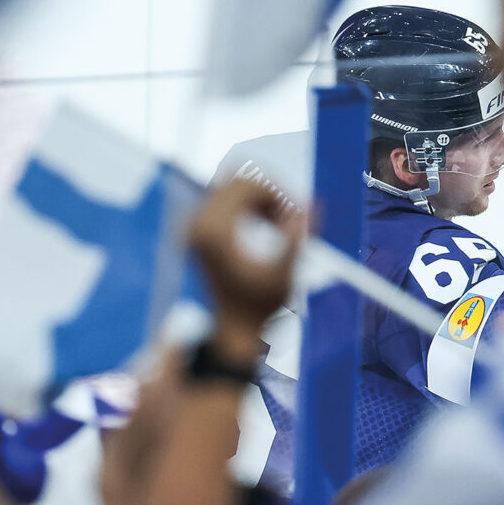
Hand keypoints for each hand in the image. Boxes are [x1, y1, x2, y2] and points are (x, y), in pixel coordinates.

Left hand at [189, 179, 304, 357]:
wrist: (232, 326)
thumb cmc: (258, 305)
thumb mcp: (283, 275)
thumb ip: (295, 239)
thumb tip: (309, 205)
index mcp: (214, 232)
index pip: (245, 184)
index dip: (276, 191)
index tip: (297, 211)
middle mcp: (198, 223)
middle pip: (236, 178)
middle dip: (270, 191)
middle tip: (291, 216)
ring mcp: (194, 224)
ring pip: (232, 184)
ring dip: (261, 197)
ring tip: (281, 223)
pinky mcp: (198, 227)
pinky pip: (225, 196)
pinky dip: (250, 203)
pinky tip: (268, 225)